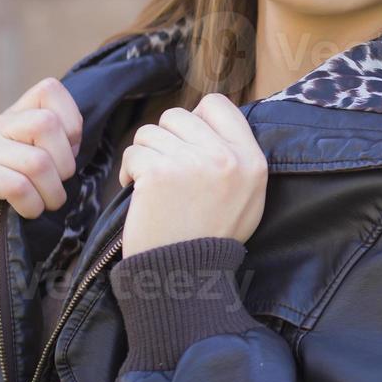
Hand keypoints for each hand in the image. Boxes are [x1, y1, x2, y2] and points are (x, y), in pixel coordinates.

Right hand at [0, 77, 82, 241]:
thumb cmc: (25, 196)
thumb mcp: (50, 163)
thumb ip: (62, 141)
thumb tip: (76, 134)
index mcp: (16, 115)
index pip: (49, 90)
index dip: (71, 123)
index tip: (68, 152)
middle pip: (46, 124)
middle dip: (65, 164)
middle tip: (57, 186)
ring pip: (37, 161)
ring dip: (52, 192)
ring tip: (45, 203)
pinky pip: (17, 186)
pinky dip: (32, 205)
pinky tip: (26, 211)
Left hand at [117, 93, 266, 256]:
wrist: (186, 275)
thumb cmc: (213, 237)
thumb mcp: (249, 197)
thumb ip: (237, 158)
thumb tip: (210, 122)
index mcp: (252, 160)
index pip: (219, 106)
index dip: (197, 119)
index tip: (188, 142)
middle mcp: (226, 157)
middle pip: (179, 115)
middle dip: (165, 139)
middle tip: (166, 168)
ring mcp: (192, 163)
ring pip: (151, 132)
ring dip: (146, 155)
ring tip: (153, 184)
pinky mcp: (159, 173)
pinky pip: (134, 152)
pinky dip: (129, 172)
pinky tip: (138, 192)